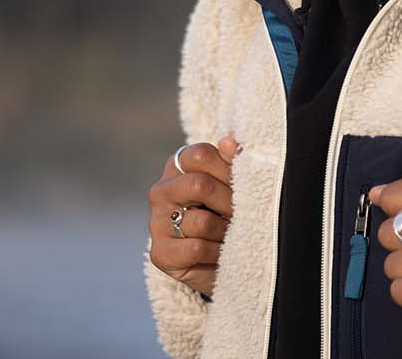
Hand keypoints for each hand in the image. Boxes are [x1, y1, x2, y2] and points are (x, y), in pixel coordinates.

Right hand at [146, 134, 241, 297]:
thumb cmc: (222, 215)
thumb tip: (229, 141)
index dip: (228, 170)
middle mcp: (161, 191)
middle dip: (230, 203)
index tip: (244, 186)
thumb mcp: (228, 185)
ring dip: (226, 233)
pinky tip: (221, 254)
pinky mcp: (160, 253)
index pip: (200, 155)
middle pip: (200, 185)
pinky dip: (217, 253)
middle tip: (242, 215)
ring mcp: (157, 223)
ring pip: (202, 222)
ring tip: (231, 236)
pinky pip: (196, 248)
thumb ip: (230, 162)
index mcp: (177, 167)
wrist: (213, 260)